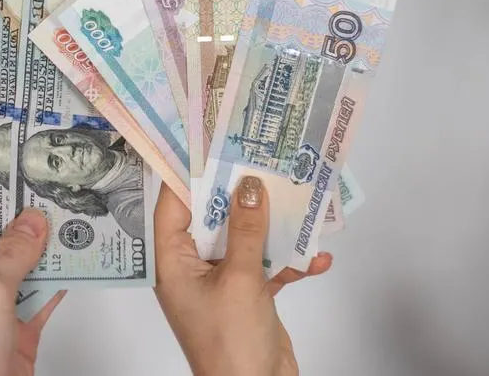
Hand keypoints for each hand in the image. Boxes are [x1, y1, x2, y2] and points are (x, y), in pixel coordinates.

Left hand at [0, 209, 63, 375]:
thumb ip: (11, 254)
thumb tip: (31, 221)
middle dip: (12, 216)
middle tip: (41, 182)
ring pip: (11, 269)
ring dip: (38, 247)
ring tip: (67, 210)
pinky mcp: (8, 336)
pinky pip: (32, 298)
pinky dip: (54, 281)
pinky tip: (76, 258)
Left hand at [153, 177, 333, 375]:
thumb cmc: (230, 344)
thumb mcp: (240, 279)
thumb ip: (247, 231)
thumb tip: (249, 187)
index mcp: (174, 264)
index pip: (173, 207)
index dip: (187, 174)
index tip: (206, 144)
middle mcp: (193, 270)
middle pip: (212, 219)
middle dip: (237, 193)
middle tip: (257, 158)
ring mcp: (222, 283)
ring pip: (244, 240)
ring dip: (270, 225)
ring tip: (294, 197)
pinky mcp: (248, 297)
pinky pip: (267, 267)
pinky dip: (289, 261)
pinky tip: (315, 256)